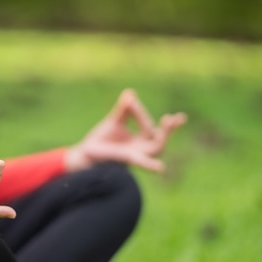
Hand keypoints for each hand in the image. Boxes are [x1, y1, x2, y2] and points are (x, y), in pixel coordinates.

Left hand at [65, 89, 186, 172]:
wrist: (85, 153)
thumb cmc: (101, 139)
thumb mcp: (114, 121)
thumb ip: (124, 109)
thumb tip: (130, 93)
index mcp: (141, 140)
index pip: (149, 124)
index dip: (139, 111)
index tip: (129, 100)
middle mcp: (141, 149)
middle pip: (161, 140)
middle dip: (169, 129)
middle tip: (176, 118)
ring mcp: (135, 154)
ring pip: (156, 149)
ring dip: (164, 136)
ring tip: (170, 121)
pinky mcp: (125, 159)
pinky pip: (140, 162)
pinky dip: (149, 164)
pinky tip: (160, 168)